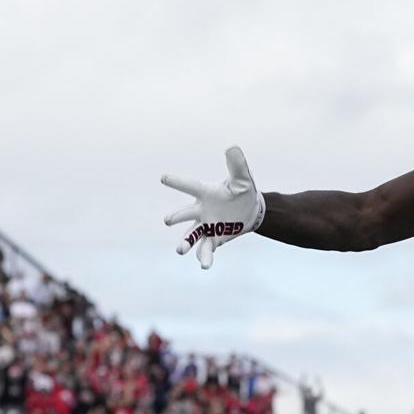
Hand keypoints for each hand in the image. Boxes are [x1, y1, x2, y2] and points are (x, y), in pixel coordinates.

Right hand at [162, 147, 265, 269]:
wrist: (250, 211)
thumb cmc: (243, 192)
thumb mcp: (243, 179)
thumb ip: (237, 165)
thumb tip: (233, 147)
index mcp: (206, 193)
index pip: (190, 186)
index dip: (177, 182)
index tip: (163, 177)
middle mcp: (201, 210)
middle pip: (185, 214)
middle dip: (176, 217)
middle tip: (168, 220)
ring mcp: (206, 225)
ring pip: (191, 235)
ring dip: (185, 242)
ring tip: (180, 250)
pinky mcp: (213, 238)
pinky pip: (206, 248)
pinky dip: (204, 257)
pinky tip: (204, 265)